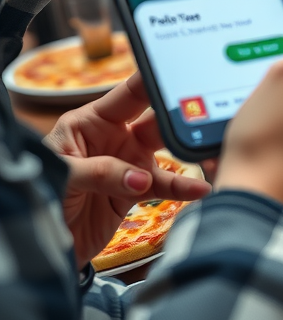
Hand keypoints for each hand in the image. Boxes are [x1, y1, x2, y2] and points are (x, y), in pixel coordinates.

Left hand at [44, 73, 210, 264]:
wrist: (34, 248)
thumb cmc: (35, 196)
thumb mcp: (60, 176)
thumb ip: (101, 172)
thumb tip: (141, 178)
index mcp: (91, 120)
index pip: (130, 94)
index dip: (156, 80)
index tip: (184, 71)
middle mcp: (114, 137)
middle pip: (155, 119)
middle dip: (181, 114)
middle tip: (206, 110)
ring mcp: (127, 163)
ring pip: (165, 152)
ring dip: (187, 152)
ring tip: (211, 149)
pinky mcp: (135, 191)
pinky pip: (163, 185)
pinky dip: (182, 188)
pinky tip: (199, 189)